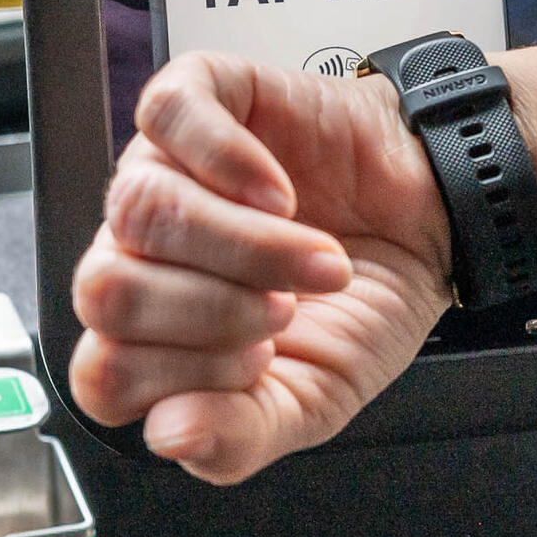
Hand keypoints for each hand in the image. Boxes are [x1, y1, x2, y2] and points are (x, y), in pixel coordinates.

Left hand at [68, 52, 452, 483]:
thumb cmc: (365, 298)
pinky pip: (168, 116)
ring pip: (141, 208)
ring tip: (311, 258)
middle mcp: (141, 253)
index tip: (261, 367)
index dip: (181, 380)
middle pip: (103, 289)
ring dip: (241, 245)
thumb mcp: (319, 398)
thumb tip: (170, 438)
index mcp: (152, 337)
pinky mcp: (199, 97)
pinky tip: (280, 192)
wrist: (437, 216)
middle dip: (210, 313)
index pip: (100, 376)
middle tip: (284, 312)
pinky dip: (228, 160)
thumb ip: (241, 438)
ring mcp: (161, 169)